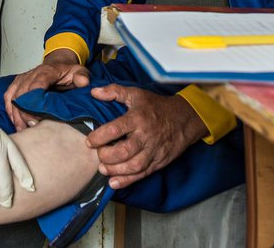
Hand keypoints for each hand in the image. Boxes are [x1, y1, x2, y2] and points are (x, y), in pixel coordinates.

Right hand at [3, 49, 89, 130]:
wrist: (59, 63)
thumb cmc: (68, 71)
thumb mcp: (79, 71)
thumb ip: (82, 76)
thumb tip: (82, 82)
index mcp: (46, 72)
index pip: (35, 87)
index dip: (33, 104)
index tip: (36, 119)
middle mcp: (31, 74)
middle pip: (21, 95)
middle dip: (24, 114)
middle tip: (31, 128)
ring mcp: (23, 78)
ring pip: (13, 97)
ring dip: (16, 114)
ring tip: (22, 129)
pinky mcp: (18, 83)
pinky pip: (8, 96)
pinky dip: (10, 109)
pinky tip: (15, 121)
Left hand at [85, 85, 206, 188]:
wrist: (184, 119)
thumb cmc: (156, 106)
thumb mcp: (136, 94)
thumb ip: (114, 91)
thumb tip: (93, 92)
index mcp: (138, 118)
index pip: (115, 129)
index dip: (99, 137)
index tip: (89, 141)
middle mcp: (146, 136)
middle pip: (124, 151)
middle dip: (107, 156)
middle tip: (97, 155)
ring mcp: (153, 150)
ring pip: (133, 166)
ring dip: (115, 170)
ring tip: (103, 169)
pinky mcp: (159, 162)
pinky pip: (142, 174)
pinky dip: (127, 181)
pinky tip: (113, 182)